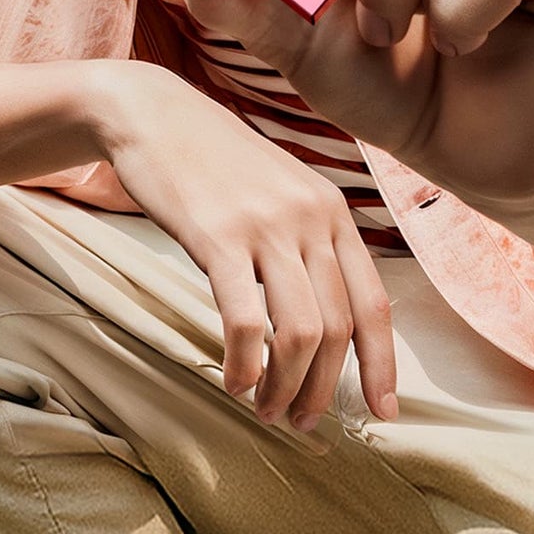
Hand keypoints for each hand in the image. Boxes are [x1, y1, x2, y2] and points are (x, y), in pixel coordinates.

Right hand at [96, 62, 397, 431]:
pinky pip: (246, 322)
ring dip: (286, 386)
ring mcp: (265, 226)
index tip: (382, 412)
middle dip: (322, 388)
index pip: (374, 303)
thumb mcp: (279, 186)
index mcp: (331, 209)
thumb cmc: (211, 156)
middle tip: (300, 421)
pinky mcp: (218, 237)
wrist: (150, 111)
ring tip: (266, 409)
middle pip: (337, 328)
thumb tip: (325, 313)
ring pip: (300, 333)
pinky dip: (245, 365)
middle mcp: (309, 217)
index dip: (382, 365)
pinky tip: (233, 380)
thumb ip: (307, 236)